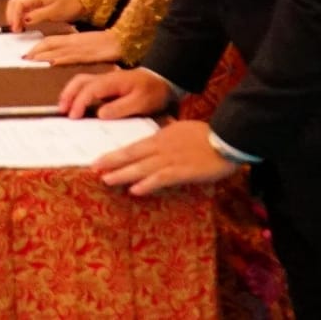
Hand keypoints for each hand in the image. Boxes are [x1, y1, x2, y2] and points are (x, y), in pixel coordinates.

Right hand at [5, 0, 87, 31]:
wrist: (78, 4)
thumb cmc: (69, 7)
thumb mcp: (54, 12)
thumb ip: (38, 15)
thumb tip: (24, 19)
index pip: (18, 3)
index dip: (14, 16)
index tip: (15, 28)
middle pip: (14, 3)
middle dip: (11, 16)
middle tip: (14, 30)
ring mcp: (33, 0)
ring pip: (17, 7)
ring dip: (14, 17)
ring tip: (17, 29)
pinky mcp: (35, 6)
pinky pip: (22, 10)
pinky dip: (19, 18)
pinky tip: (22, 26)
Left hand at [24, 31, 122, 65]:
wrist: (123, 40)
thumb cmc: (108, 44)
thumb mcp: (89, 46)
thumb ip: (77, 52)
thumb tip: (63, 60)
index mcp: (74, 39)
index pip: (52, 41)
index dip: (38, 46)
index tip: (27, 53)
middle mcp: (74, 42)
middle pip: (51, 44)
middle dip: (36, 50)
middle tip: (22, 58)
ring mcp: (80, 48)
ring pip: (58, 50)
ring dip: (43, 55)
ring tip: (30, 60)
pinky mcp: (88, 54)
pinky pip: (71, 56)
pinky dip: (60, 59)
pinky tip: (51, 63)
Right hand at [58, 68, 172, 119]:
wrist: (163, 79)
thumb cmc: (153, 91)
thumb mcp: (141, 102)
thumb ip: (121, 108)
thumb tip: (99, 114)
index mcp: (112, 82)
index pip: (89, 90)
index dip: (79, 103)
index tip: (74, 117)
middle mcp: (105, 78)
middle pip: (79, 81)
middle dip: (68, 95)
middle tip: (62, 111)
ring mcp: (105, 80)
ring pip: (81, 81)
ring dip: (70, 93)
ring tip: (64, 108)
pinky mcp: (107, 85)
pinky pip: (86, 86)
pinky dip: (77, 93)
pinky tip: (76, 105)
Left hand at [92, 120, 238, 196]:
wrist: (227, 139)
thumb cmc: (206, 136)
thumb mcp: (181, 130)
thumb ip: (167, 135)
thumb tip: (157, 138)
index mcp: (160, 137)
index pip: (133, 146)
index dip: (115, 154)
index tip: (99, 159)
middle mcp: (161, 147)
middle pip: (131, 155)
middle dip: (111, 162)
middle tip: (93, 169)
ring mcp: (171, 159)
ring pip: (141, 167)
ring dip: (123, 174)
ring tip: (106, 179)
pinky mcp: (182, 171)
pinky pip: (161, 178)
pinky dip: (147, 184)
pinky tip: (135, 190)